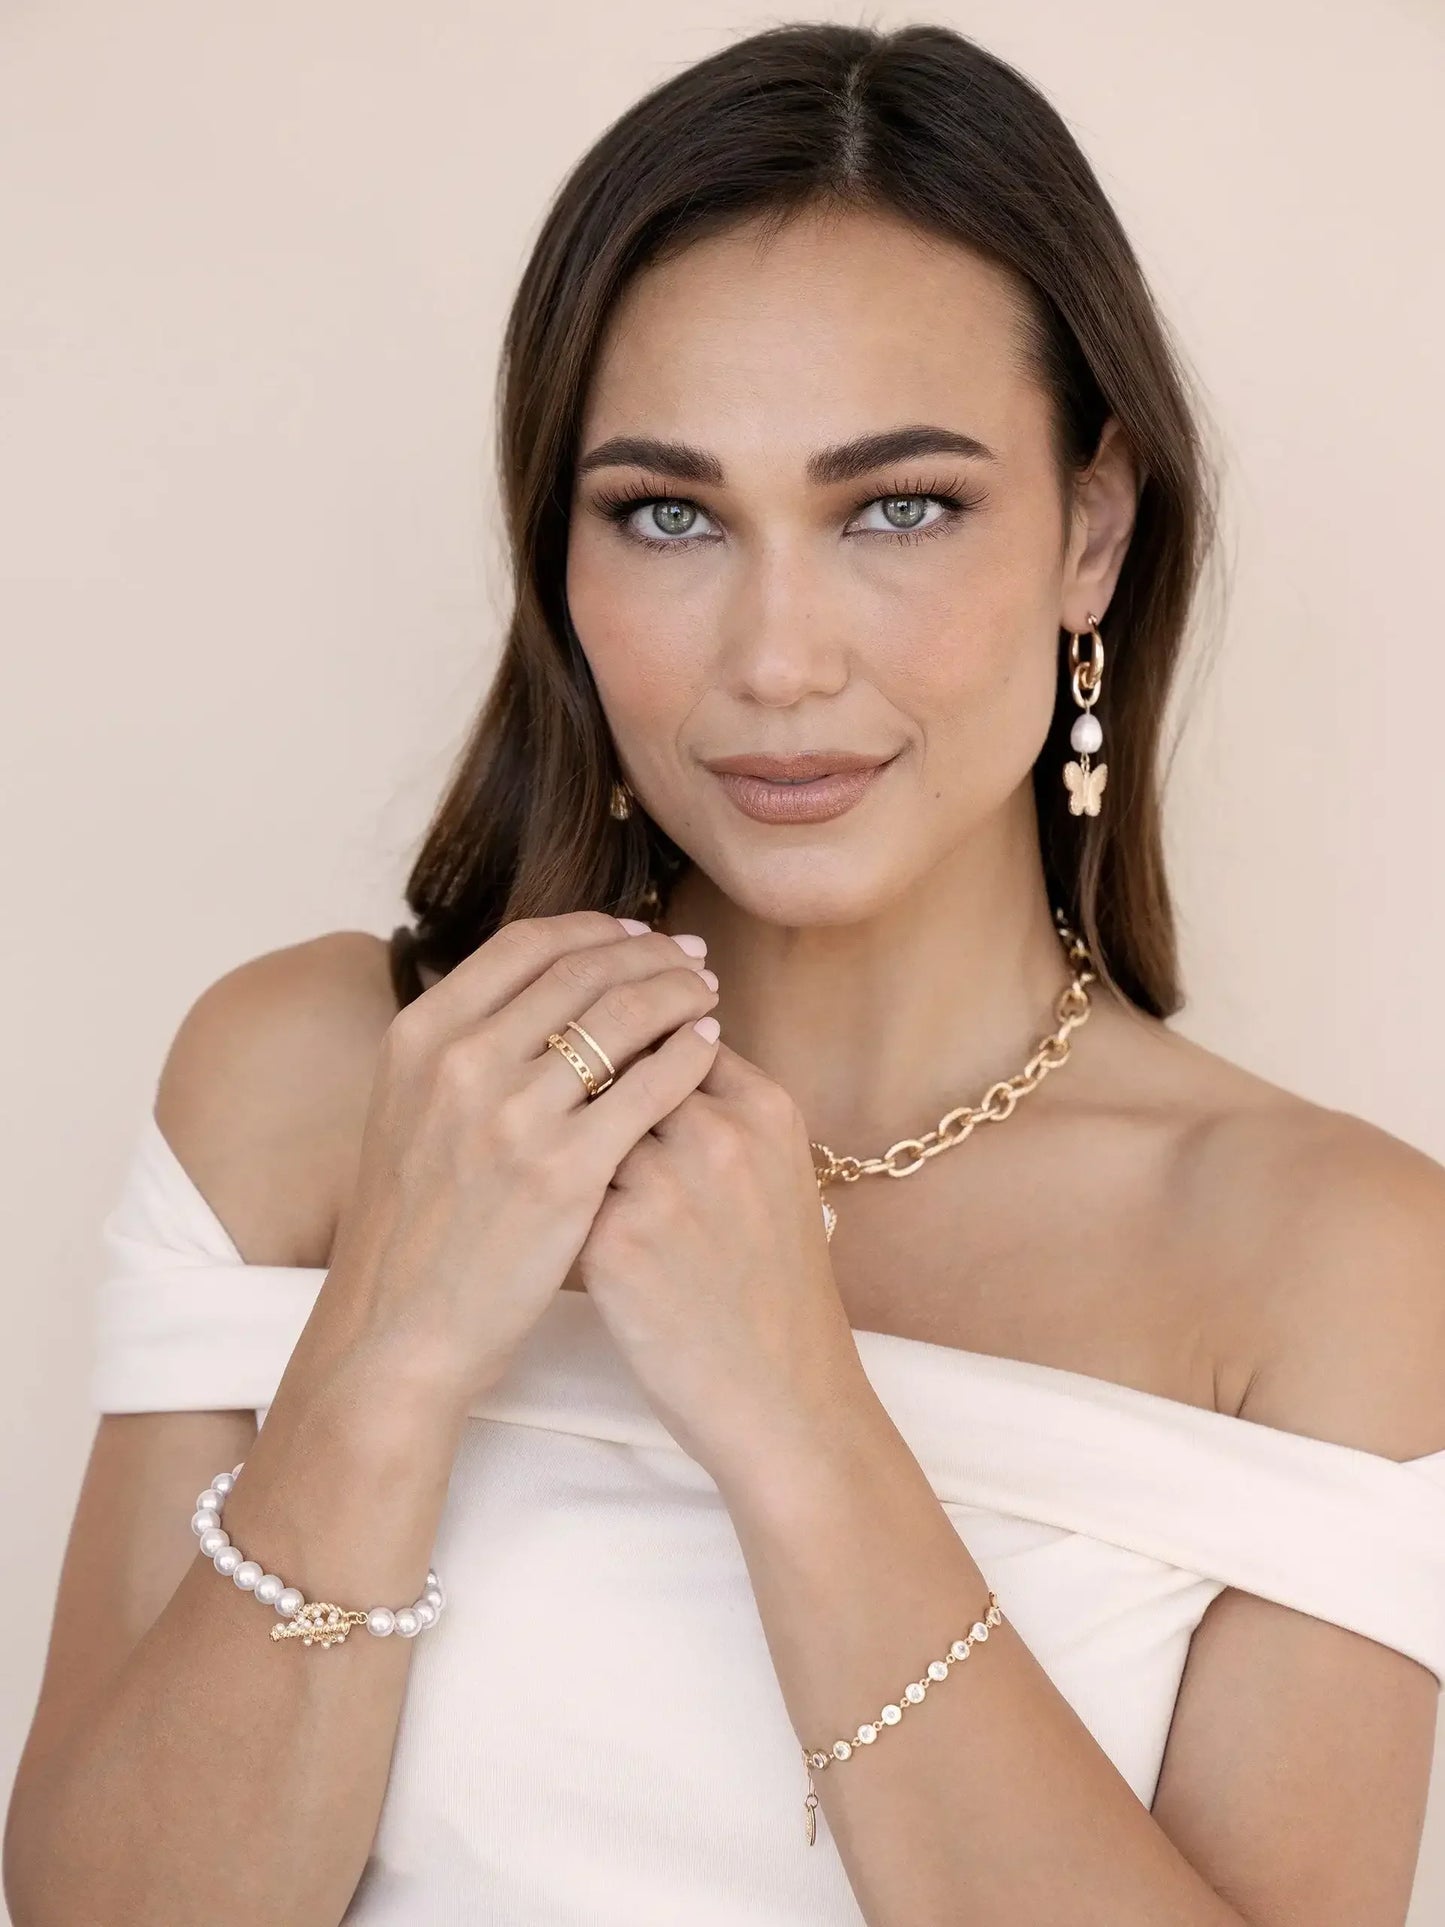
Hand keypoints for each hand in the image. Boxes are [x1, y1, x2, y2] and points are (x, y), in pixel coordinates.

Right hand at [315, 911, 721, 1407]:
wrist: (398, 1329)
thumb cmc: (413, 1228)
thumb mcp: (408, 1111)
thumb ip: (459, 1046)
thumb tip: (532, 988)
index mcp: (419, 1036)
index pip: (525, 944)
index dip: (593, 928)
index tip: (635, 934)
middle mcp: (461, 1062)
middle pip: (582, 970)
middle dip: (650, 955)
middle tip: (692, 958)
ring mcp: (512, 1115)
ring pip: (624, 1015)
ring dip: (679, 992)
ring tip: (709, 994)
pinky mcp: (564, 1171)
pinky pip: (651, 1086)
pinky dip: (689, 1055)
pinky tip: (707, 1049)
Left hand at [575, 1036, 871, 1490]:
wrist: (784, 1398)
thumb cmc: (775, 1291)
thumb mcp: (780, 1177)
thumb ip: (727, 1110)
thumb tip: (656, 1055)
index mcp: (765, 1109)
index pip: (677, 1034)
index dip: (638, 1048)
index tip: (613, 1066)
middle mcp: (718, 1133)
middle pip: (622, 1062)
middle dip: (595, 1083)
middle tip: (571, 1110)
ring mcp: (665, 1185)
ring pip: (582, 1120)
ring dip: (566, 1137)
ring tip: (556, 1166)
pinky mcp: (615, 1240)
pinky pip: (559, 1185)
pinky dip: (553, 1198)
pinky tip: (553, 1221)